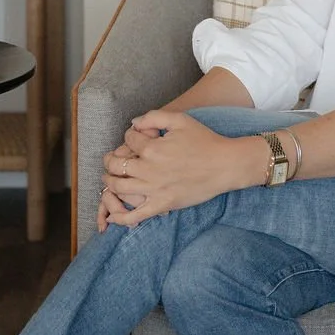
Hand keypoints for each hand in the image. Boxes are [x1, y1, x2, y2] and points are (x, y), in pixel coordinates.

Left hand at [98, 109, 259, 227]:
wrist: (225, 165)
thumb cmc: (205, 140)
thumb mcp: (180, 119)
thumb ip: (154, 116)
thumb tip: (134, 123)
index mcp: (152, 148)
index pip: (128, 139)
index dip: (129, 136)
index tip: (134, 138)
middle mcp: (149, 169)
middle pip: (116, 164)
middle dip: (110, 160)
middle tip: (111, 159)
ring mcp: (154, 189)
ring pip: (119, 187)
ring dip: (109, 182)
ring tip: (110, 178)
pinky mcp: (162, 205)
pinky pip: (135, 215)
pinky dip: (120, 217)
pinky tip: (112, 217)